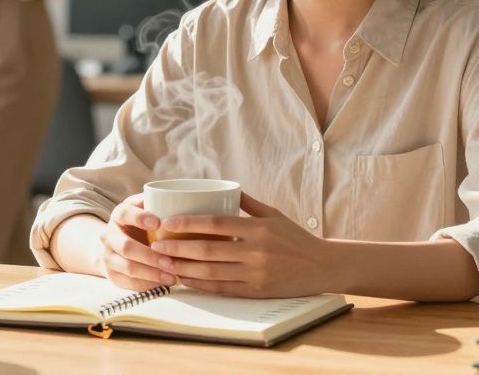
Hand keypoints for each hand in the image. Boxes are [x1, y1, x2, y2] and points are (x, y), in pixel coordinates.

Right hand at [99, 194, 179, 291]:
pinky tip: (164, 283)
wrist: (114, 245)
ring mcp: (108, 257)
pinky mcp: (112, 276)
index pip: (125, 214)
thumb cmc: (139, 224)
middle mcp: (109, 235)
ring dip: (152, 274)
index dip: (140, 218)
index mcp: (118, 215)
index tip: (158, 223)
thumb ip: (155, 202)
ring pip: (128, 268)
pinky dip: (148, 285)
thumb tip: (179, 198)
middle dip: (150, 256)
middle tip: (171, 261)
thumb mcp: (142, 208)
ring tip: (173, 276)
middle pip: (127, 247)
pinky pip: (129, 283)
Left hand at [149, 193, 331, 297]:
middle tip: (157, 245)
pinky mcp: (257, 291)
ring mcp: (256, 273)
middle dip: (178, 248)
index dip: (189, 223)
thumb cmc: (296, 238)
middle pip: (208, 249)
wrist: (322, 266)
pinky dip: (201, 285)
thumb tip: (224, 187)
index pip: (216, 223)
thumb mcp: (274, 214)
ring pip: (211, 272)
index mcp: (258, 228)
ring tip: (164, 263)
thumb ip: (248, 203)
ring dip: (184, 268)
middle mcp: (256, 251)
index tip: (168, 223)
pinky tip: (185, 279)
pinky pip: (222, 289)